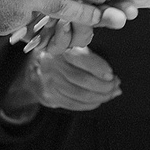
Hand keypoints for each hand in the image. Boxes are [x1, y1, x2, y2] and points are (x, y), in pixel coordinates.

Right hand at [4, 45, 123, 114]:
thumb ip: (88, 54)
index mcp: (60, 47)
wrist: (33, 68)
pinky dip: (90, 104)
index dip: (99, 67)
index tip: (112, 74)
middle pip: (83, 80)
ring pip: (80, 95)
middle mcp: (52, 64)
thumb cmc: (59, 54)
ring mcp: (50, 83)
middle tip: (116, 85)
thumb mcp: (69, 44)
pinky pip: (74, 104)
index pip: (82, 58)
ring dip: (100, 96)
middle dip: (104, 86)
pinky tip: (98, 100)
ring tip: (111, 93)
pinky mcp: (50, 97)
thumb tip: (112, 75)